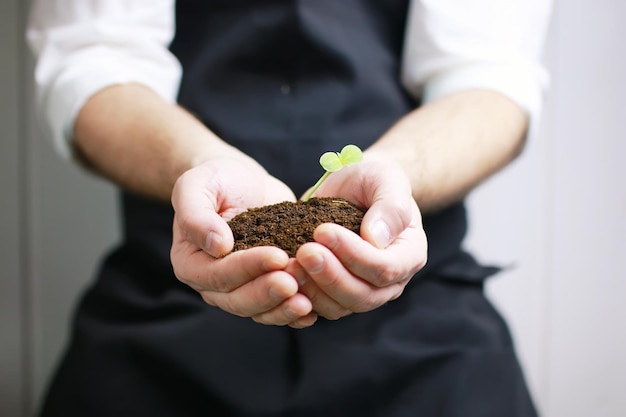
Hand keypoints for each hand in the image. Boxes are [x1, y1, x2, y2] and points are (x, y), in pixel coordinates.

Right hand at [170, 156, 316, 326]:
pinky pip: (277, 307)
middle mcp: (212, 284)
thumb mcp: (196, 186)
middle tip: (294, 283)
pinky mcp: (265, 284)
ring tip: (307, 301)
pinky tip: (314, 309)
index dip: (249, 268)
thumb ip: (197, 215)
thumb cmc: (215, 180)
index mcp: (191, 263)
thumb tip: (217, 246)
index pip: (218, 274)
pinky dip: (294, 312)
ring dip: (283, 308)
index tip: (278, 256)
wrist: (242, 181)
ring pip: (259, 310)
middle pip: (238, 300)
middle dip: (268, 293)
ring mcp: (241, 287)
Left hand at [293, 158, 426, 319]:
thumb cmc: (373, 181)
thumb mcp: (386, 179)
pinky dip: (300, 294)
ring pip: (339, 307)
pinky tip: (283, 273)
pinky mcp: (336, 295)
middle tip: (303, 251)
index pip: (385, 268)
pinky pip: (320, 306)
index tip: (322, 231)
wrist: (352, 189)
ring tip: (289, 263)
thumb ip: (390, 207)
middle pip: (362, 296)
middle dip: (330, 276)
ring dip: (312, 289)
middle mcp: (390, 282)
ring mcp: (363, 291)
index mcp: (409, 255)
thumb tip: (375, 240)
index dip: (353, 255)